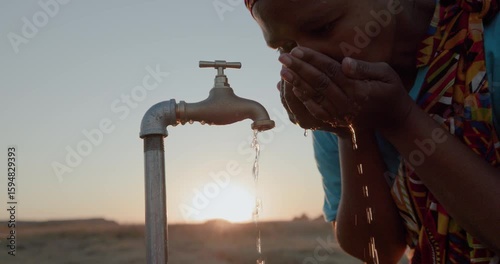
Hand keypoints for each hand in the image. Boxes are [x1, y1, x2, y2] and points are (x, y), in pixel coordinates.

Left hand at [278, 47, 413, 131]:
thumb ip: (365, 68)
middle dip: (298, 68)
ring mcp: (339, 114)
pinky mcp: (335, 120)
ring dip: (296, 83)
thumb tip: (344, 63)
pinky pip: (315, 110)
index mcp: (358, 90)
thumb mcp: (386, 74)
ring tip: (282, 71)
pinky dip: (302, 99)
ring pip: (313, 97)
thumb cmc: (390, 91)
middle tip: (283, 57)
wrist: (392, 119)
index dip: (312, 59)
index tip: (297, 49)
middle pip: (318, 83)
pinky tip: (291, 88)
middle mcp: (346, 104)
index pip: (330, 71)